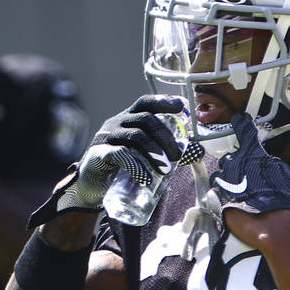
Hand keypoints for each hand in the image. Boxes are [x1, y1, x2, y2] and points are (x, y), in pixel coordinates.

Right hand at [28, 95, 184, 227]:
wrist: (92, 187)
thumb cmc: (121, 169)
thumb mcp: (143, 156)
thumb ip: (166, 154)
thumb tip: (197, 154)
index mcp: (128, 119)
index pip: (145, 103)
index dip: (163, 101)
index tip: (181, 106)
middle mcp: (116, 123)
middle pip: (145, 119)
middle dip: (165, 137)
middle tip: (176, 156)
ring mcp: (106, 137)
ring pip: (135, 136)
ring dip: (154, 152)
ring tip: (165, 170)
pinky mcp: (99, 154)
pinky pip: (120, 154)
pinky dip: (136, 166)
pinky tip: (146, 178)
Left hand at [208, 111, 289, 219]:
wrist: (270, 224)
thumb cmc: (282, 198)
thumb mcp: (282, 172)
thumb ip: (267, 163)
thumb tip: (262, 162)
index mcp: (251, 154)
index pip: (244, 131)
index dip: (241, 123)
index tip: (239, 119)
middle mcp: (233, 163)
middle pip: (230, 158)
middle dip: (236, 165)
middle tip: (247, 178)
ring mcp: (223, 180)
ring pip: (221, 175)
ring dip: (228, 181)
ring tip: (241, 194)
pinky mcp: (216, 197)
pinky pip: (217, 192)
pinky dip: (224, 196)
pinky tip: (235, 204)